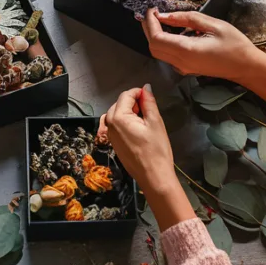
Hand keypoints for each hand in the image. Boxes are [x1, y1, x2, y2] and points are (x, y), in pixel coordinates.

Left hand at [101, 86, 194, 230]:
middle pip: (119, 103)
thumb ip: (149, 102)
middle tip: (149, 111)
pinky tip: (137, 129)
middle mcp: (109, 124)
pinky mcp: (113, 143)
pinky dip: (125, 122)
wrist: (153, 176)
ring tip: (143, 119)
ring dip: (128, 112)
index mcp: (118, 117)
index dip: (139, 93)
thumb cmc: (156, 149)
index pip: (126, 95)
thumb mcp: (155, 122)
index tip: (150, 98)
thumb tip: (145, 87)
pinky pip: (115, 125)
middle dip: (133, 102)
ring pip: (116, 114)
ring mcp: (109, 135)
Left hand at [142, 8, 265, 105]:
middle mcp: (180, 62)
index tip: (153, 9)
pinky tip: (172, 30)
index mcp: (187, 50)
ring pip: (158, 52)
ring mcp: (182, 68)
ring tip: (160, 18)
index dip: (150, 22)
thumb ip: (187, 18)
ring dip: (155, 35)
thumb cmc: (234, 44)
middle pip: (152, 47)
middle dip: (148, 28)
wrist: (246, 66)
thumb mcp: (213, 24)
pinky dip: (163, 42)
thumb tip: (164, 15)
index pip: (156, 38)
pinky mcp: (185, 68)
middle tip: (153, 12)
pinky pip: (167, 55)